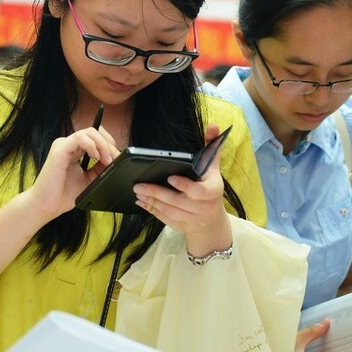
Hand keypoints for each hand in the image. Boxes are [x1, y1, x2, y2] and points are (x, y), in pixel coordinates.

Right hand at [24, 125, 119, 221]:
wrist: (46, 206)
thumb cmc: (62, 195)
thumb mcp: (88, 181)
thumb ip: (99, 170)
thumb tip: (114, 162)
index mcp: (75, 151)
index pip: (95, 138)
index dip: (109, 145)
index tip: (117, 159)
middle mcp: (69, 145)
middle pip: (95, 132)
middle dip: (109, 144)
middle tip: (115, 159)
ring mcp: (63, 145)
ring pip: (89, 132)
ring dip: (103, 144)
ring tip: (107, 159)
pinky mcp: (60, 149)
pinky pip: (80, 138)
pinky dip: (92, 145)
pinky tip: (97, 157)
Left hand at [133, 124, 231, 256]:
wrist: (212, 220)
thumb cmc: (210, 186)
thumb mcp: (213, 166)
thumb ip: (212, 145)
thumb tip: (213, 125)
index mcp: (212, 191)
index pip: (198, 191)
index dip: (184, 186)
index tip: (170, 177)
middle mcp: (203, 207)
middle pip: (178, 202)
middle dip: (157, 193)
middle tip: (139, 185)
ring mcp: (193, 219)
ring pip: (169, 211)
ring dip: (151, 202)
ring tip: (138, 192)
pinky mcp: (182, 227)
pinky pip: (165, 220)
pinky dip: (152, 211)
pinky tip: (142, 202)